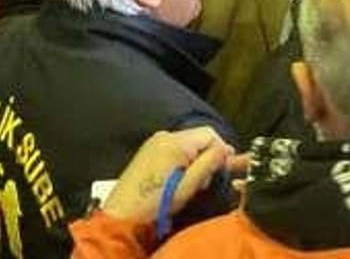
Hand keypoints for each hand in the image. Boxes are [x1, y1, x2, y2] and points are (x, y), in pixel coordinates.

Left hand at [101, 128, 233, 222]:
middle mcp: (164, 136)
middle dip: (206, 157)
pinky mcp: (148, 151)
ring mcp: (154, 142)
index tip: (222, 169)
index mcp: (175, 142)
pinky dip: (181, 162)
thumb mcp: (189, 185)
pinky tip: (176, 180)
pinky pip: (174, 149)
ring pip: (187, 144)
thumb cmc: (155, 203)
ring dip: (194, 161)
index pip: (210, 133)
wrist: (123, 214)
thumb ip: (210, 163)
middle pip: (198, 138)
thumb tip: (226, 150)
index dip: (221, 150)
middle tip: (203, 182)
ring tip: (188, 184)